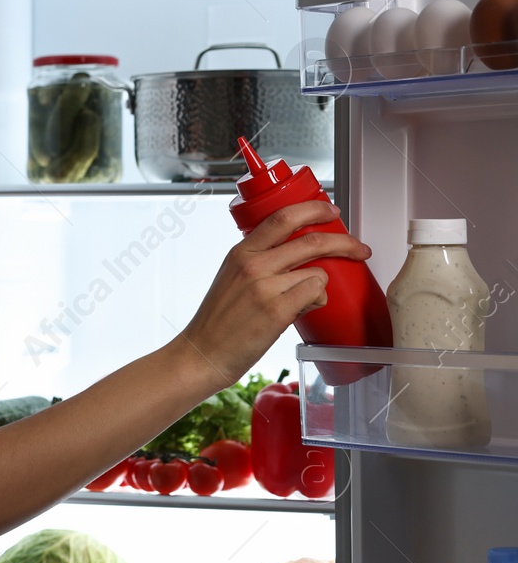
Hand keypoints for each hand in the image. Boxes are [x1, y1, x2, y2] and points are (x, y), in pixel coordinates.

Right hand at [175, 200, 371, 390]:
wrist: (202, 353)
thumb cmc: (217, 321)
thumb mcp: (231, 278)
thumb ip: (260, 263)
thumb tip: (300, 261)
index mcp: (240, 252)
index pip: (283, 217)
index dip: (313, 209)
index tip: (331, 211)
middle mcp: (252, 264)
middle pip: (311, 240)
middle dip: (345, 243)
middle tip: (359, 249)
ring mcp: (265, 287)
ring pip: (318, 272)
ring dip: (320, 285)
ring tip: (303, 301)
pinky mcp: (277, 311)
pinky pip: (316, 294)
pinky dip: (317, 301)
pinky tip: (302, 310)